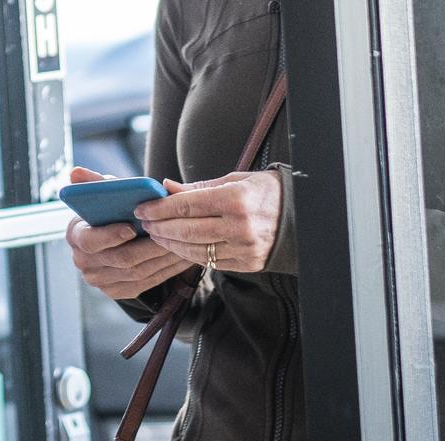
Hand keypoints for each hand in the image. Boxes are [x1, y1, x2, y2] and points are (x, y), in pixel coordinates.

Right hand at [63, 167, 193, 299]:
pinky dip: (168, 270)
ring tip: (184, 243)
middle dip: (150, 246)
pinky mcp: (118, 291)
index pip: (90, 241)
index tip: (132, 227)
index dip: (111, 235)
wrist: (113, 238)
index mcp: (76, 236)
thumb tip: (75, 171)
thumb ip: (93, 182)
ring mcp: (100, 280)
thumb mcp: (102, 195)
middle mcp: (84, 262)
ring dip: (164, 258)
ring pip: (139, 272)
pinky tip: (182, 257)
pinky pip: (148, 283)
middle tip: (172, 233)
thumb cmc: (109, 212)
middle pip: (121, 259)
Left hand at [135, 170, 283, 273]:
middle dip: (159, 227)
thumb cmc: (265, 193)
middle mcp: (240, 227)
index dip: (159, 208)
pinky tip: (177, 246)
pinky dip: (189, 254)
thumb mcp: (234, 180)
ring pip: (194, 250)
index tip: (143, 208)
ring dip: (170, 244)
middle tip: (144, 223)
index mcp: (236, 199)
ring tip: (156, 235)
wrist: (301, 217)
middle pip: (186, 230)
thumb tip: (166, 187)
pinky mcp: (246, 265)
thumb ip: (198, 187)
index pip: (186, 205)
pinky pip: (209, 262)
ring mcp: (244, 249)